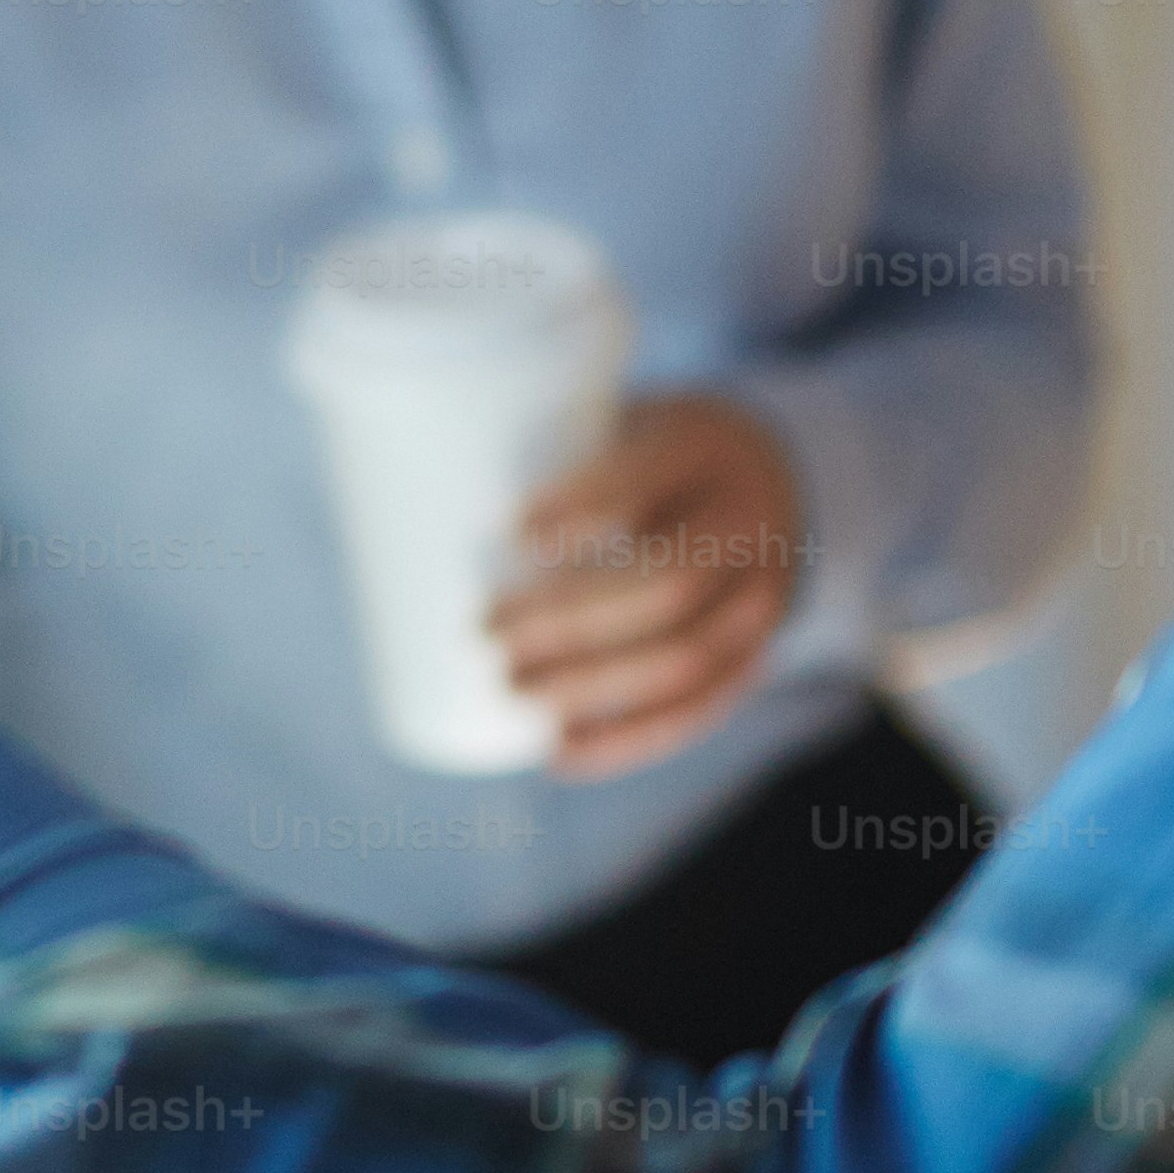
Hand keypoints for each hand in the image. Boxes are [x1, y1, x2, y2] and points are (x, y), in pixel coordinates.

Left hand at [489, 391, 804, 778]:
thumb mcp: (616, 420)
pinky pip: (699, 709)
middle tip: (491, 633)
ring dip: (594, 687)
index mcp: (700, 448)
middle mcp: (745, 523)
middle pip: (667, 586)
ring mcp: (761, 596)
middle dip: (574, 621)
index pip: (650, 481)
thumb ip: (541, 451)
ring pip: (685, 659)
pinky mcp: (753, 655)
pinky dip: (628, 740)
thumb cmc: (645, 454)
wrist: (765, 479)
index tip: (515, 532)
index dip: (585, 507)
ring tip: (514, 692)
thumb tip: (408, 491)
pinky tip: (561, 752)